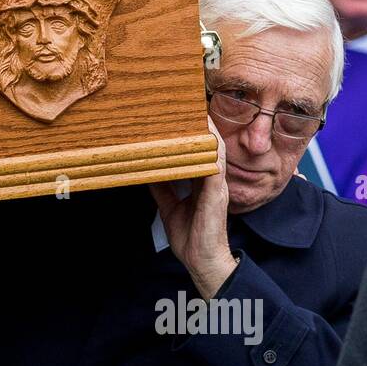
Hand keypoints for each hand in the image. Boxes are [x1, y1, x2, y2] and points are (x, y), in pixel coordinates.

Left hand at [148, 118, 236, 297]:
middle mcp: (211, 180)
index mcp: (201, 182)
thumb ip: (163, 187)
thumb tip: (149, 169)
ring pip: (214, 149)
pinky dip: (212, 148)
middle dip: (198, 125)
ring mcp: (216, 185)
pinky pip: (216, 165)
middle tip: (184, 104)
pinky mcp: (217, 193)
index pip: (198, 150)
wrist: (201, 261)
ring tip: (196, 110)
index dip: (191, 133)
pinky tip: (207, 134)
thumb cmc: (190, 236)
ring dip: (206, 130)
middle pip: (206, 145)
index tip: (178, 115)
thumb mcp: (169, 206)